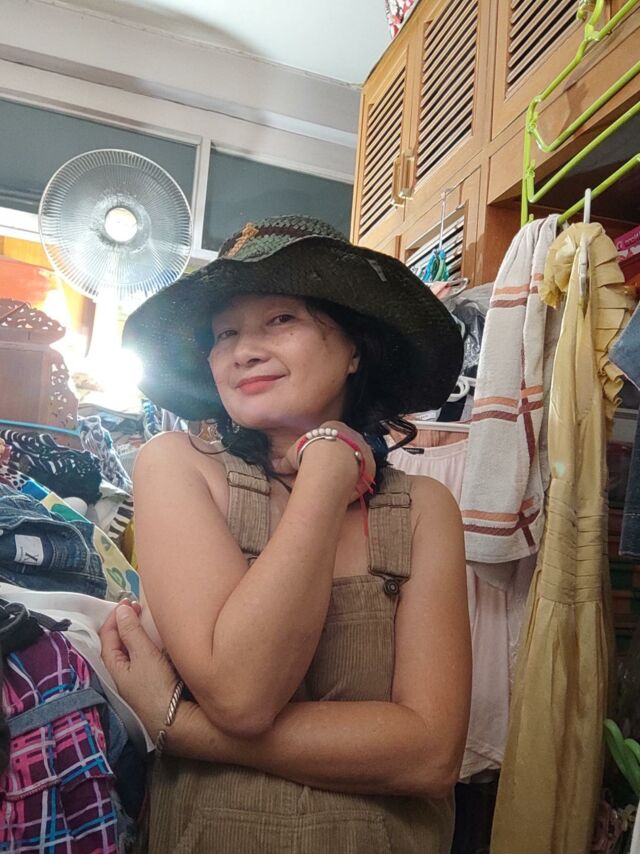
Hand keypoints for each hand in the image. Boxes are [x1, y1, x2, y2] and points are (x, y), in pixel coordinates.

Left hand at [99, 602, 179, 739]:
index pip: (107, 633)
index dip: (116, 615)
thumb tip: (121, 609)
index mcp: (112, 664)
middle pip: (116, 641)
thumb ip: (132, 631)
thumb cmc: (155, 687)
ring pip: (129, 649)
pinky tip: (156, 640)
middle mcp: (119, 671)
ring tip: (147, 619)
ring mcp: (133, 678)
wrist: (173, 721)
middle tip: (139, 607)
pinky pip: (142, 656)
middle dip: (125, 622)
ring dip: (136, 633)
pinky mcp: (147, 682)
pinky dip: (146, 644)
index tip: (130, 600)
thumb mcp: (143, 655)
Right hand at [272, 421, 375, 503]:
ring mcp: (364, 449)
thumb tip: (273, 466)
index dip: (324, 449)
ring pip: (357, 460)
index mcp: (334, 426)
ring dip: (349, 471)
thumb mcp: (293, 454)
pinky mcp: (371, 464)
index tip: (317, 461)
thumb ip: (285, 461)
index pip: (331, 436)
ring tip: (337, 485)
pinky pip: (364, 475)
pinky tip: (347, 491)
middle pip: (347, 447)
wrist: (331, 461)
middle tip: (328, 474)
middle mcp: (353, 435)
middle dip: (339, 460)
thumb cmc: (310, 453)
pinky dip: (356, 483)